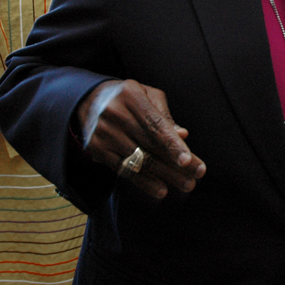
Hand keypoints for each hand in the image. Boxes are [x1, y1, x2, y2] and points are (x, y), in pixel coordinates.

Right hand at [76, 79, 205, 198]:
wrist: (86, 99)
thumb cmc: (127, 97)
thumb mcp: (146, 94)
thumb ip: (164, 115)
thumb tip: (182, 135)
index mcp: (131, 96)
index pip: (155, 124)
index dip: (172, 144)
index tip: (187, 160)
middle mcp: (115, 114)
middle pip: (150, 145)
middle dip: (176, 163)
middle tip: (197, 175)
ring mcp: (104, 133)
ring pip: (139, 160)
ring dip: (165, 175)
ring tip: (186, 184)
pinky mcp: (97, 149)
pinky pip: (124, 170)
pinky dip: (144, 182)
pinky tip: (161, 190)